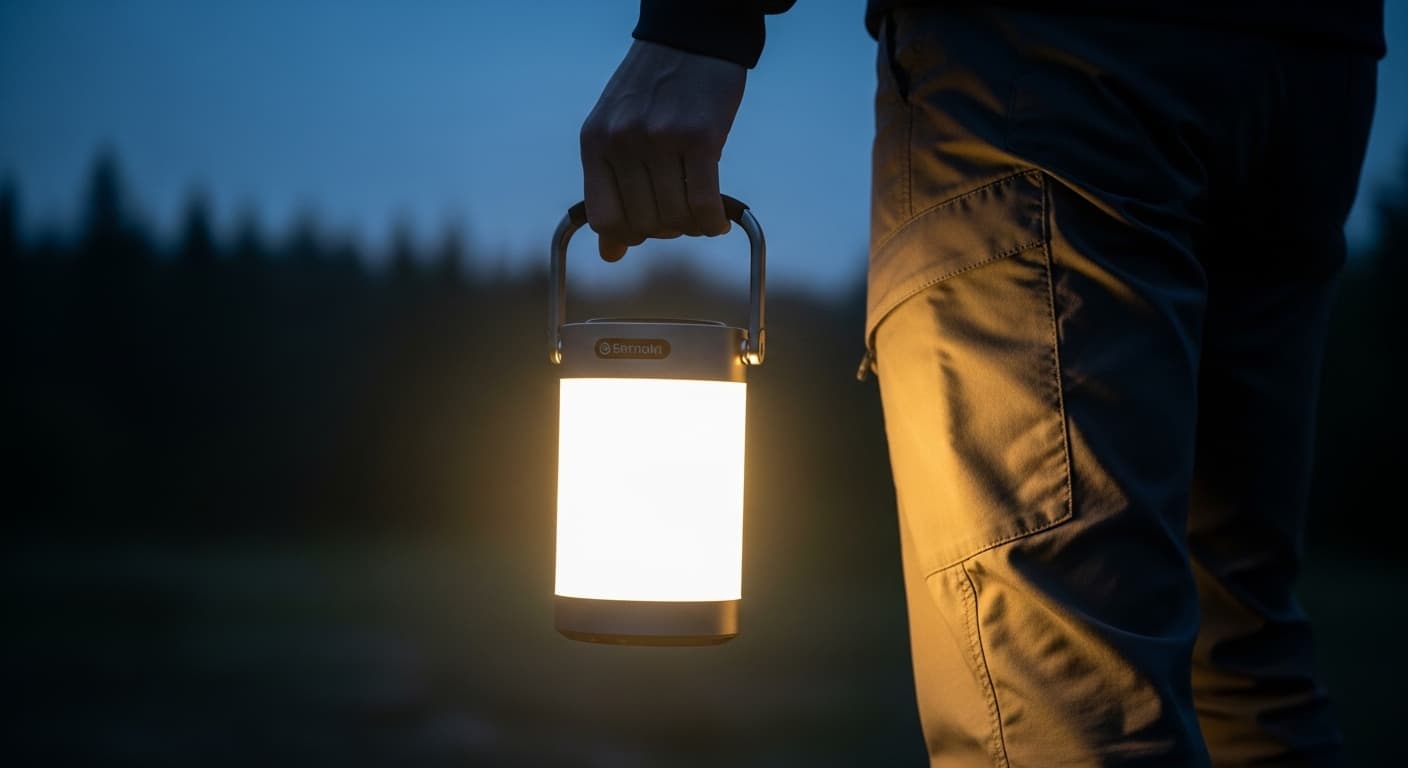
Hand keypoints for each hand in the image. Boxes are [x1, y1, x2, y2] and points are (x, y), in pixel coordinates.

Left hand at [580, 40, 745, 261]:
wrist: (691, 38)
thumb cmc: (654, 89)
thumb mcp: (617, 130)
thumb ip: (611, 188)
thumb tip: (610, 254)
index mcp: (596, 142)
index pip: (603, 218)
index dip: (626, 236)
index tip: (647, 232)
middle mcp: (623, 141)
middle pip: (643, 223)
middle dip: (666, 231)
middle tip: (681, 220)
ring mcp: (660, 139)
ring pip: (675, 217)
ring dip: (693, 227)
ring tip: (702, 217)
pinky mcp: (700, 137)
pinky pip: (704, 202)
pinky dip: (713, 222)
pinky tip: (719, 221)